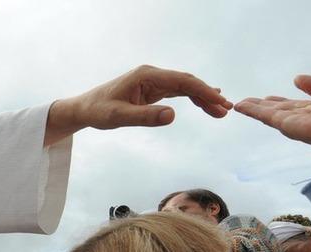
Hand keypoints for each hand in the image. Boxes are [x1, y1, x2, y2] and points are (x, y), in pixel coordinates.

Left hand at [45, 65, 230, 144]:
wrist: (84, 109)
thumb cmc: (98, 112)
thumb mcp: (119, 117)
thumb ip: (145, 117)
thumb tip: (172, 116)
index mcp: (146, 76)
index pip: (182, 82)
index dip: (203, 92)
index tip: (219, 103)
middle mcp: (152, 75)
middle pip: (187, 82)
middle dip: (208, 95)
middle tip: (227, 110)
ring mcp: (153, 81)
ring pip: (184, 87)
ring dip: (203, 98)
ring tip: (221, 111)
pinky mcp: (151, 90)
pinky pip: (176, 92)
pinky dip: (192, 99)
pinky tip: (206, 104)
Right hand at [236, 75, 310, 159]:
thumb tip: (297, 79)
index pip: (296, 105)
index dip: (281, 101)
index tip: (268, 98)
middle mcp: (304, 118)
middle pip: (279, 111)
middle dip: (263, 106)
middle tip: (247, 102)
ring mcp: (294, 123)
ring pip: (269, 114)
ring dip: (254, 109)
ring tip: (238, 104)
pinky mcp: (286, 125)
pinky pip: (266, 116)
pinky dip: (252, 111)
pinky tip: (240, 107)